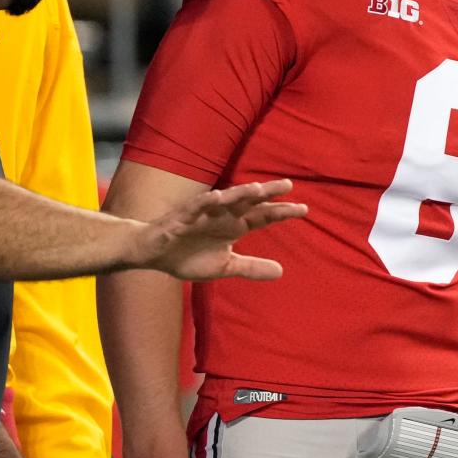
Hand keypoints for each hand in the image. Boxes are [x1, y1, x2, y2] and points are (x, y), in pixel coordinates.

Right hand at [143, 179, 306, 281]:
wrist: (153, 255)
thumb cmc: (187, 256)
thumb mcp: (225, 266)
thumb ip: (251, 267)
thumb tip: (282, 271)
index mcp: (233, 227)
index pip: (261, 217)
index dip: (280, 212)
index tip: (303, 209)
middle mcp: (222, 216)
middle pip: (248, 202)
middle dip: (267, 194)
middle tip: (288, 186)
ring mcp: (203, 214)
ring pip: (225, 200)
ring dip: (241, 193)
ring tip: (258, 188)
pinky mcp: (183, 217)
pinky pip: (197, 207)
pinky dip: (208, 202)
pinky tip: (219, 197)